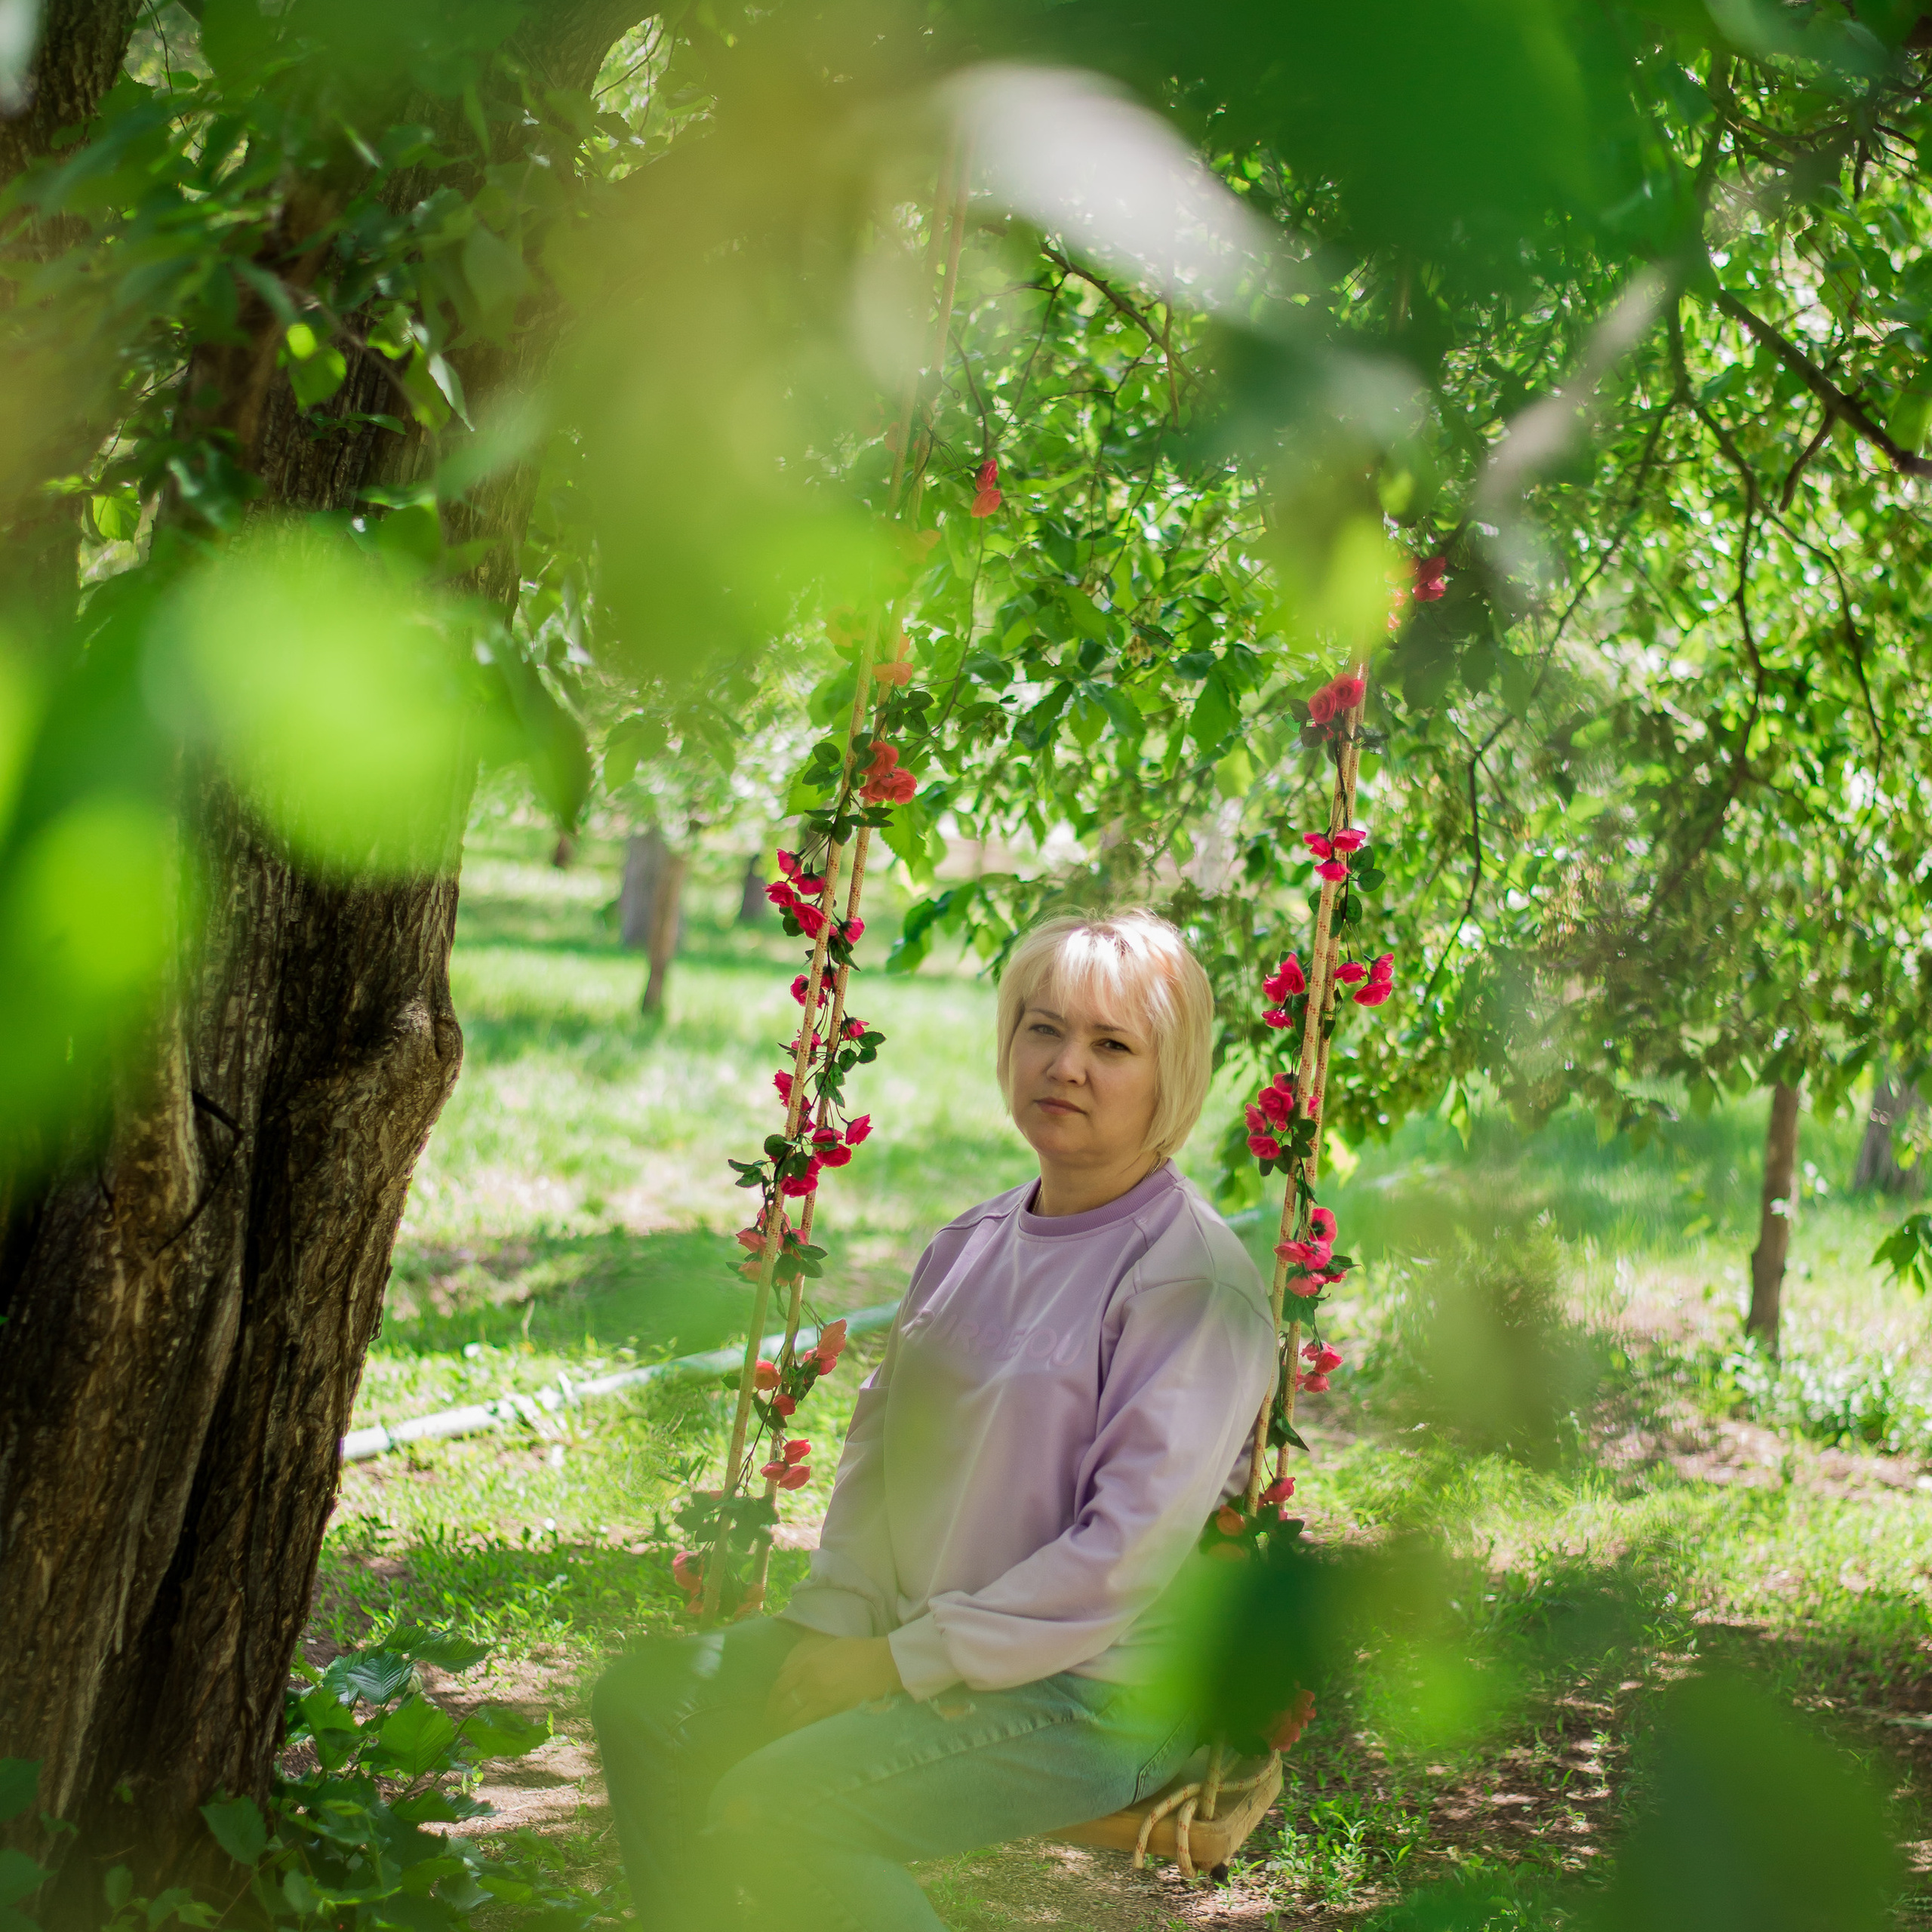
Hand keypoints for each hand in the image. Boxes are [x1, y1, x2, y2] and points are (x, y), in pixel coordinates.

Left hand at [767, 1632, 902, 1731]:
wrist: (883, 1663)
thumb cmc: (859, 1652)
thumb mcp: (829, 1649)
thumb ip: (808, 1661)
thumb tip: (792, 1673)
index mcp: (808, 1664)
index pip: (780, 1685)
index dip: (771, 1699)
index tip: (770, 1707)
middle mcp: (810, 1682)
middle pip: (783, 1705)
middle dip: (773, 1717)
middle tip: (770, 1725)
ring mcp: (822, 1699)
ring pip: (793, 1720)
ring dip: (784, 1729)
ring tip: (780, 1736)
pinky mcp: (834, 1712)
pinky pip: (810, 1726)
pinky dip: (801, 1733)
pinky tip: (798, 1738)